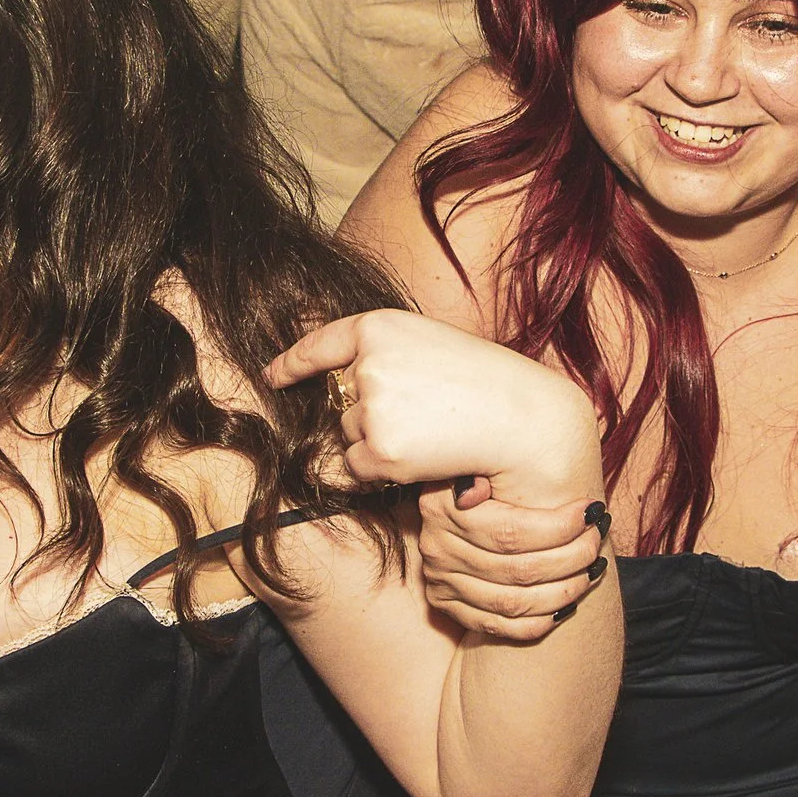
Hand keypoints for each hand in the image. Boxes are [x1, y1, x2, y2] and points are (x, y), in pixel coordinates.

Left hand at [265, 310, 601, 505]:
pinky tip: (425, 455)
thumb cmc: (486, 381)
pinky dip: (385, 470)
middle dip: (369, 413)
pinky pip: (361, 468)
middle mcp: (368, 363)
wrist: (525, 417)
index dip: (292, 362)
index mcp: (380, 326)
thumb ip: (386, 357)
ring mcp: (372, 407)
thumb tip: (344, 391)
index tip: (273, 376)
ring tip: (432, 431)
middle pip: (341, 401)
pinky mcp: (381, 450)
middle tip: (425, 413)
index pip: (321, 344)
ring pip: (350, 435)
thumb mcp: (431, 345)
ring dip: (379, 441)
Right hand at [413, 476, 609, 641]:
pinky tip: (569, 601)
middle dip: (572, 556)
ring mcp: (441, 584)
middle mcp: (437, 550)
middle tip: (599, 538)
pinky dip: (541, 620)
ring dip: (565, 589)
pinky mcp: (450, 608)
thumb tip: (476, 490)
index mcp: (440, 508)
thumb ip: (483, 467)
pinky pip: (502, 627)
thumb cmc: (482, 473)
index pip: (510, 532)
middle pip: (519, 570)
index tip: (592, 511)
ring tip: (594, 567)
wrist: (453, 504)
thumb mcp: (477, 458)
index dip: (559, 527)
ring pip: (515, 603)